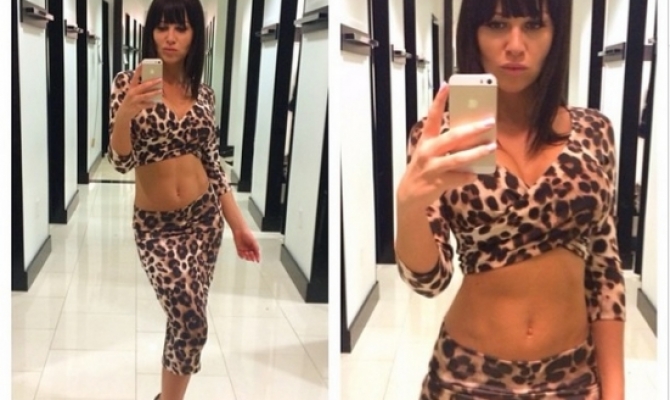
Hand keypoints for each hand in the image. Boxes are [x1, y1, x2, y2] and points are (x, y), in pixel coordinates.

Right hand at [116, 63, 162, 121]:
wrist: (124, 113)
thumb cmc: (131, 101)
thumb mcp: (134, 93)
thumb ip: (141, 88)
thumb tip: (154, 84)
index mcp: (132, 86)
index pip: (135, 76)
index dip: (139, 70)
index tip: (143, 63)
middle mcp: (132, 92)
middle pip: (143, 86)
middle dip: (152, 82)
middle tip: (160, 79)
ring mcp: (134, 99)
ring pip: (146, 95)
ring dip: (154, 93)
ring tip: (161, 90)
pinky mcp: (136, 106)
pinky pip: (146, 105)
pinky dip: (151, 104)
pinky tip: (156, 102)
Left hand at [232, 229, 260, 262]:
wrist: (240, 231)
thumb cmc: (247, 234)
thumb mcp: (254, 241)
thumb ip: (256, 248)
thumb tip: (258, 253)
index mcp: (253, 246)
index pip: (256, 254)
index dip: (257, 257)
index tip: (258, 261)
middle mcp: (249, 248)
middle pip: (251, 256)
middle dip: (252, 257)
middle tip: (252, 258)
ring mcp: (244, 249)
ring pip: (246, 256)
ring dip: (247, 257)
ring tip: (247, 254)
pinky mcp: (239, 249)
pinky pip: (240, 254)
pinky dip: (241, 256)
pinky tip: (243, 256)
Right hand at [397, 82, 496, 209]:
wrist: (409, 194)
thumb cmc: (424, 169)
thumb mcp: (429, 153)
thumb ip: (446, 145)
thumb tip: (472, 138)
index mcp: (426, 140)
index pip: (432, 117)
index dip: (438, 101)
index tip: (446, 85)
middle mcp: (427, 151)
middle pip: (452, 137)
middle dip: (473, 129)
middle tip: (489, 122)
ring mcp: (432, 167)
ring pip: (458, 158)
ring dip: (477, 152)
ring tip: (491, 147)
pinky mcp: (438, 182)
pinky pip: (460, 177)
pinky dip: (470, 176)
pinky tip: (475, 174)